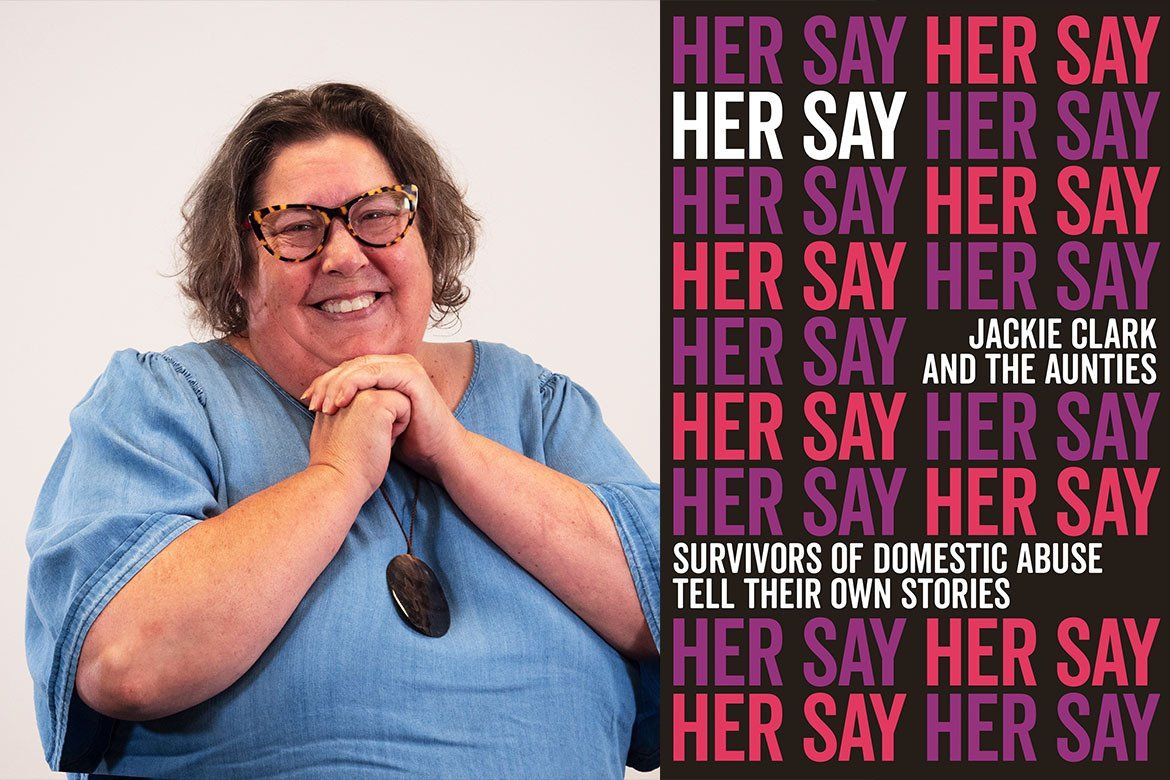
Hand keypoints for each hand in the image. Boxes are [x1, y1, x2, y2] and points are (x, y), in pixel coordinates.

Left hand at [302, 354, 464, 481]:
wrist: (439, 455)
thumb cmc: (408, 443)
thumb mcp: (374, 423)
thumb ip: (355, 409)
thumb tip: (323, 409)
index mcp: (387, 371)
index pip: (349, 369)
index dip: (325, 382)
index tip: (306, 401)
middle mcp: (396, 364)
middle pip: (351, 365)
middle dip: (327, 383)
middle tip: (310, 402)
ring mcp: (406, 367)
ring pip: (361, 367)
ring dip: (337, 384)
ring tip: (323, 405)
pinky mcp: (412, 376)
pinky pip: (376, 374)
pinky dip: (355, 385)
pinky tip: (341, 401)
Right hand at [308, 388, 410, 499]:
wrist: (337, 480)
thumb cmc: (339, 462)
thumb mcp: (334, 428)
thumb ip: (345, 409)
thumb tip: (364, 408)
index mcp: (334, 391)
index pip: (370, 393)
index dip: (371, 417)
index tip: (354, 438)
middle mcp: (346, 387)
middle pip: (384, 392)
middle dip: (383, 415)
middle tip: (363, 439)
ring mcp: (361, 392)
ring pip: (395, 396)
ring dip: (391, 420)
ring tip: (371, 439)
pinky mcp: (376, 402)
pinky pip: (404, 404)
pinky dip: (400, 426)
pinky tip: (381, 439)